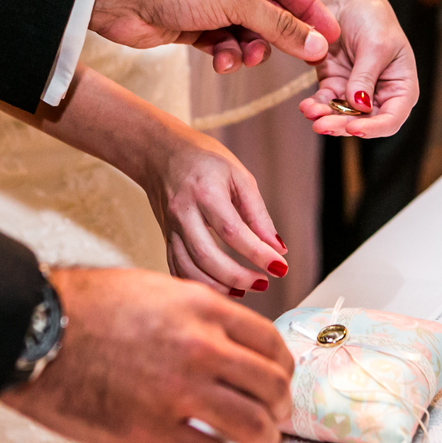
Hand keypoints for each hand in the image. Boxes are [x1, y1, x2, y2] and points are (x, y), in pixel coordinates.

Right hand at [0, 268, 293, 442]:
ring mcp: (179, 390)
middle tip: (276, 417)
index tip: (281, 380)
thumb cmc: (85, 306)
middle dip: (280, 406)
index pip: (269, 342)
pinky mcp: (152, 430)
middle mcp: (200, 346)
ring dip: (264, 440)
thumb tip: (225, 335)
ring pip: (253, 424)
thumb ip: (196, 312)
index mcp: (202, 308)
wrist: (38, 330)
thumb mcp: (156, 289)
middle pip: (270, 384)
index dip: (283, 368)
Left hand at [91, 0, 340, 68]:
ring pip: (246, 31)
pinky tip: (222, 61)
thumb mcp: (235, 0)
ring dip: (248, 48)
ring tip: (242, 59)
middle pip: (268, 10)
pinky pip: (222, 41)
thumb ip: (278, 24)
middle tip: (296, 58)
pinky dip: (226, 53)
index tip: (330, 35)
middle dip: (275, 36)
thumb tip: (315, 44)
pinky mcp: (191, 22)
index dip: (310, 11)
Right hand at [139, 118, 288, 295]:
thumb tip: (277, 248)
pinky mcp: (165, 237)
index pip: (233, 231)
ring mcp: (170, 228)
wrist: (161, 152)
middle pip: (207, 255)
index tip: (280, 267)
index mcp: (205, 192)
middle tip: (263, 283)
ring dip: (218, 287)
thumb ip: (258, 213)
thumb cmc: (204, 160)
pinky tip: (220, 288)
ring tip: (244, 290)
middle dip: (238, 276)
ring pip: (188, 268)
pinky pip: (177, 268)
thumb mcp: (238, 175)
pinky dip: (199, 284)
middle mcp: (183, 212)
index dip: (258, 253)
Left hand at [298, 0, 419, 137]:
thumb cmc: (373, 17)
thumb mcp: (376, 44)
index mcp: (401, 87)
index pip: (392, 118)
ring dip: (326, 118)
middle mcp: (380, 94)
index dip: (375, 128)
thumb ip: (367, 77)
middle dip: (343, 125)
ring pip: (342, 116)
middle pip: (364, 122)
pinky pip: (325, 102)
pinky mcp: (334, 84)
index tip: (354, 127)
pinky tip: (307, 106)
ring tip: (311, 113)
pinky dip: (316, 106)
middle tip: (323, 124)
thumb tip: (359, 106)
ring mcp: (355, 92)